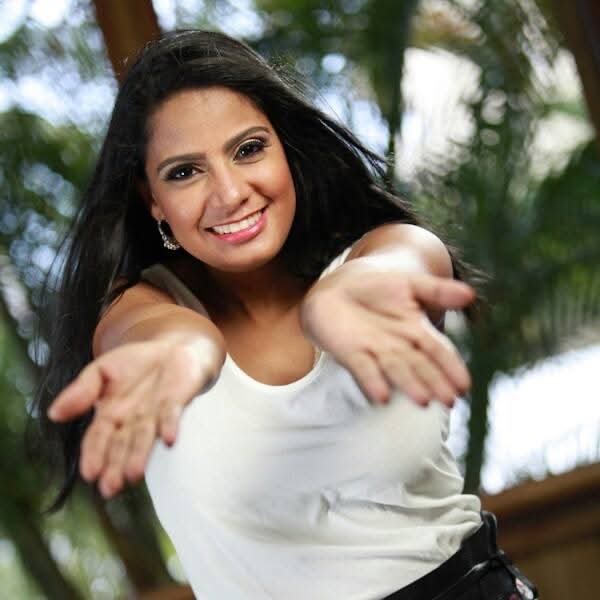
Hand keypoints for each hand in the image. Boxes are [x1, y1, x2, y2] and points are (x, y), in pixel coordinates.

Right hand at [48, 337, 218, 497]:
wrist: (172, 348)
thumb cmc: (135, 364)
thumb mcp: (101, 370)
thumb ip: (81, 391)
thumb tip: (53, 413)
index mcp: (110, 415)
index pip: (98, 439)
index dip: (93, 455)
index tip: (90, 473)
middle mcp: (132, 421)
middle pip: (121, 446)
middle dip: (115, 467)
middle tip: (110, 488)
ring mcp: (155, 413)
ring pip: (145, 436)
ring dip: (140, 455)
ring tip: (133, 474)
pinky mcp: (177, 402)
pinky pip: (172, 414)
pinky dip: (170, 425)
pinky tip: (168, 439)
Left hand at [300, 261, 474, 406]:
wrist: (337, 288)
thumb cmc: (377, 288)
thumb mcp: (410, 284)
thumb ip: (438, 290)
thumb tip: (470, 295)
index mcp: (417, 330)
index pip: (438, 350)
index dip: (451, 367)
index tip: (464, 385)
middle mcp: (399, 346)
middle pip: (420, 365)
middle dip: (434, 381)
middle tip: (449, 400)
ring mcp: (375, 350)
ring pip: (395, 369)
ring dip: (409, 385)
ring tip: (423, 400)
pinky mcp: (351, 353)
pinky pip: (363, 368)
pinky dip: (372, 382)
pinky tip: (381, 396)